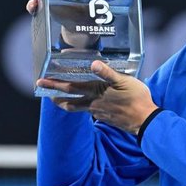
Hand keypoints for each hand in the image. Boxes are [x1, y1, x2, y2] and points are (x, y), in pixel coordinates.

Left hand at [37, 61, 158, 134]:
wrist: (145, 121)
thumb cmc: (137, 99)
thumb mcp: (125, 81)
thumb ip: (108, 73)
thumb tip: (94, 64)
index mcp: (97, 92)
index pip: (71, 88)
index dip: (55, 85)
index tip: (41, 82)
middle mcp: (94, 104)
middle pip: (69, 101)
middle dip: (55, 95)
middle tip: (44, 92)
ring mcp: (99, 113)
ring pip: (78, 108)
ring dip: (67, 103)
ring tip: (60, 100)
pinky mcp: (105, 118)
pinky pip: (90, 112)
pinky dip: (84, 107)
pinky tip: (88, 104)